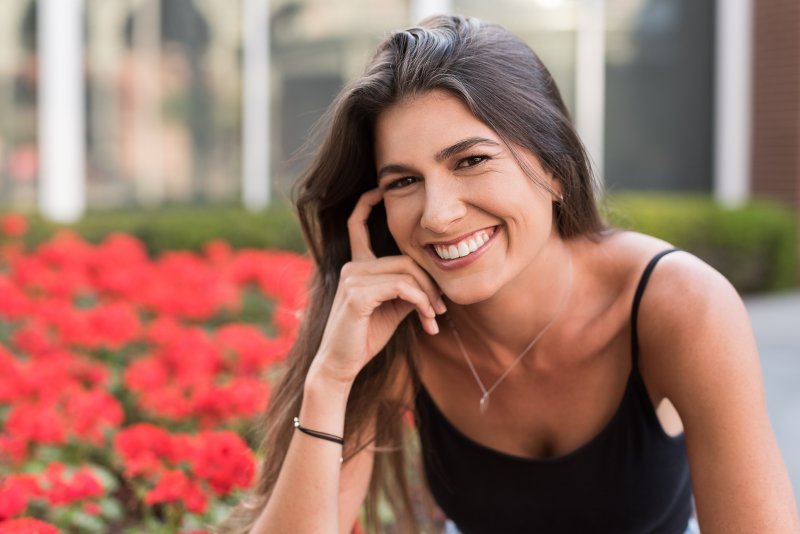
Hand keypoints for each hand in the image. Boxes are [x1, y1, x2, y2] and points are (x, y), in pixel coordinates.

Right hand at [310, 188, 445, 386]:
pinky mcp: (357, 294)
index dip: (366, 204)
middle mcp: (352, 267)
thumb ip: (407, 290)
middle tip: (441, 308)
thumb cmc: (365, 337)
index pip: (355, 225)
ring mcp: (352, 278)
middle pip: (405, 258)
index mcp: (357, 267)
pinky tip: (427, 321)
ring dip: (429, 297)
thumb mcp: (392, 309)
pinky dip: (421, 303)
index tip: (378, 190)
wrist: (341, 365)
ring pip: (406, 273)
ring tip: (435, 319)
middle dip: (430, 283)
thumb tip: (433, 285)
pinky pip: (402, 288)